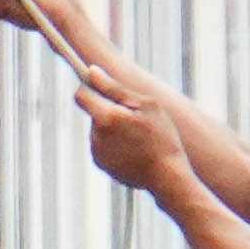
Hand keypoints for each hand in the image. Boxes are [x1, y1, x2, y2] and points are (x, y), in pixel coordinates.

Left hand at [78, 68, 193, 198]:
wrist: (168, 177)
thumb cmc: (162, 138)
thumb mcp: (146, 105)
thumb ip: (114, 88)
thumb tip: (91, 71)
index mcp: (105, 118)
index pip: (81, 96)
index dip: (90, 88)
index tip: (101, 86)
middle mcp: (95, 137)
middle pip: (94, 113)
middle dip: (109, 110)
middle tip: (136, 117)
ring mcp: (97, 153)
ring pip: (100, 129)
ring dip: (114, 127)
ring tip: (139, 136)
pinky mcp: (102, 165)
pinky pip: (105, 145)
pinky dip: (116, 143)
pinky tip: (136, 149)